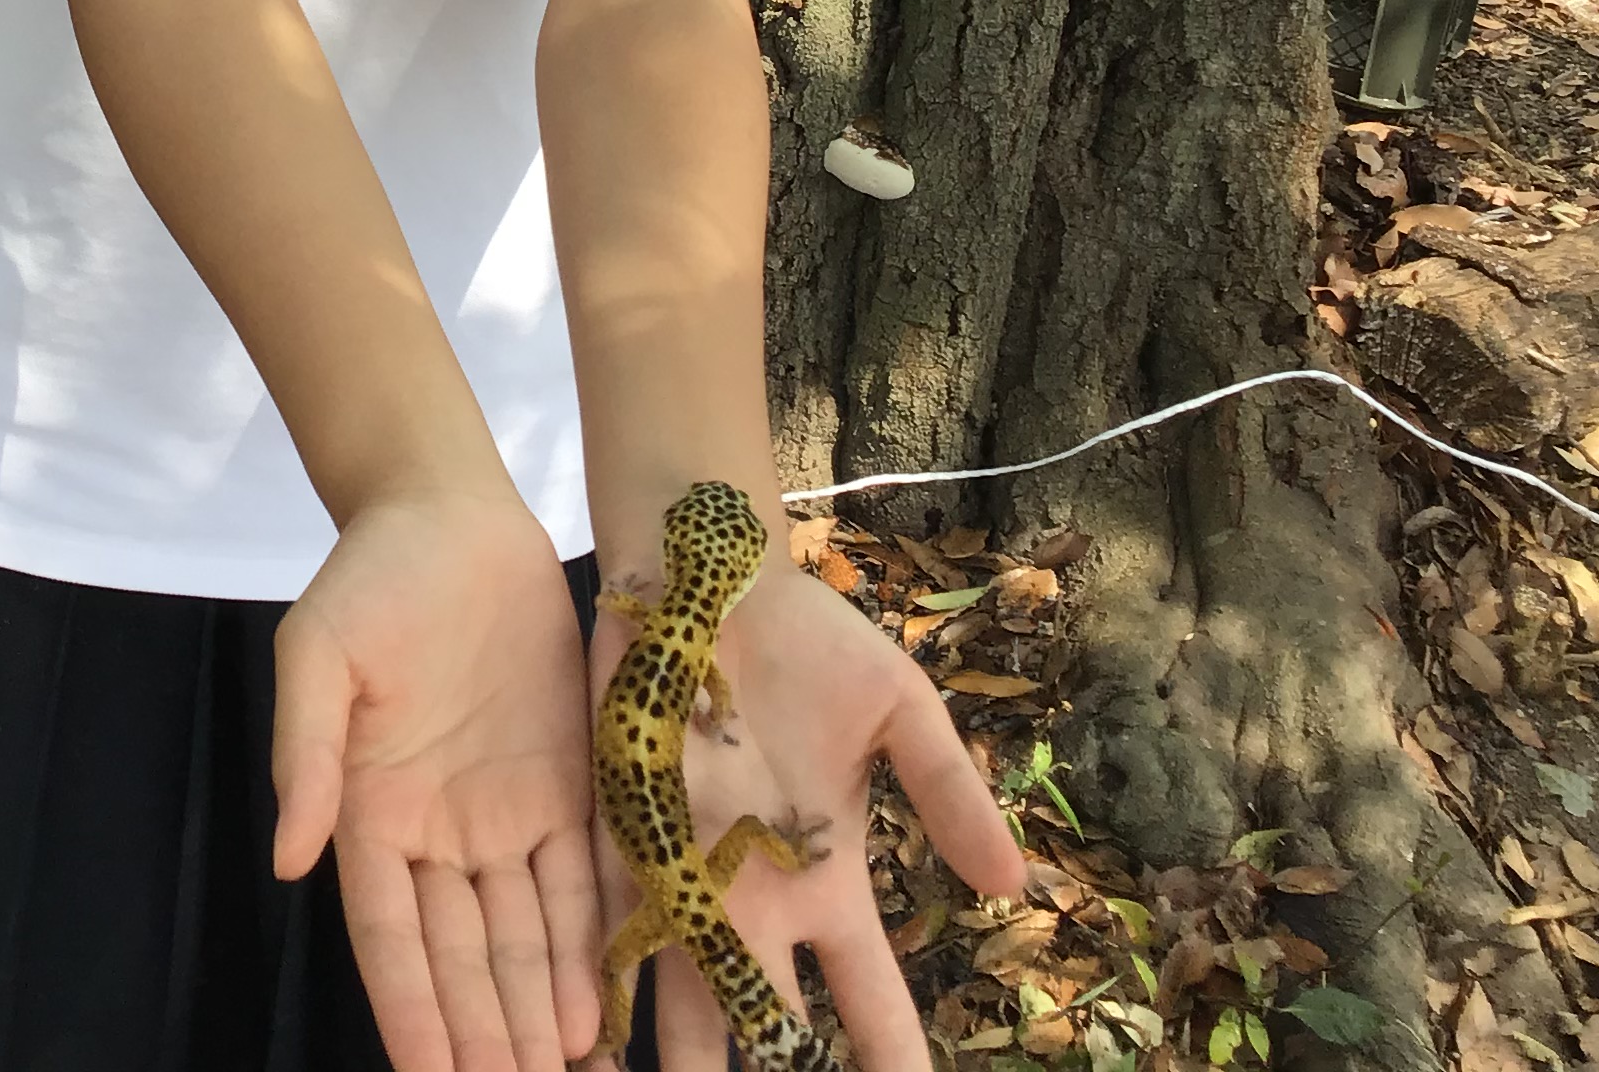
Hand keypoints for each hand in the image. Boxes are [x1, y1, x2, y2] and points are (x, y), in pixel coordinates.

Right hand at [273, 490, 605, 1071]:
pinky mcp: (567, 782)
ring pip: (525, 935)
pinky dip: (589, 946)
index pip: (390, 938)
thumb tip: (286, 858)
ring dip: (540, 1011)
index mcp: (370, 812)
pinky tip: (600, 1010)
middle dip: (486, 1034)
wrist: (451, 515)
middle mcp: (437, 832)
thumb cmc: (370, 580)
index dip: (413, 1010)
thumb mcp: (317, 655)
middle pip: (464, 955)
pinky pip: (582, 879)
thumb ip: (306, 756)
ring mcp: (504, 812)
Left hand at [585, 563, 1026, 1070]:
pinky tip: (585, 1045)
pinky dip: (597, 989)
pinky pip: (604, 929)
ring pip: (680, 1002)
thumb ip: (948, 793)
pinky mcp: (616, 836)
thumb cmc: (812, 641)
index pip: (867, 997)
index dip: (890, 1061)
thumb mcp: (900, 711)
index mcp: (826, 878)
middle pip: (764, 1023)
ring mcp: (681, 872)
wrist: (710, 575)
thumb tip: (1013, 886)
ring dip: (679, 1063)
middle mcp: (752, 897)